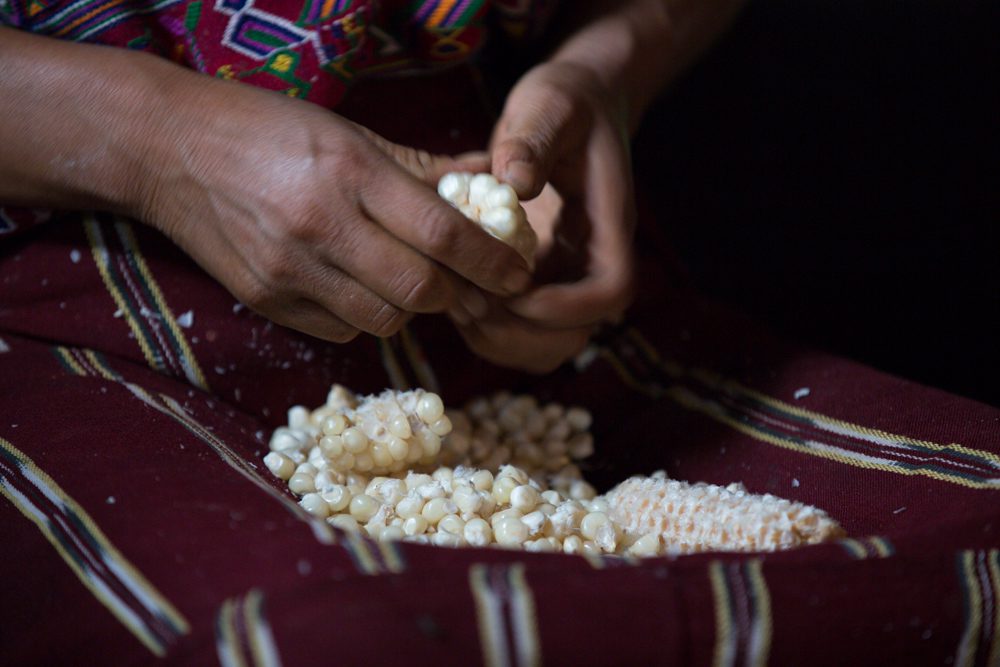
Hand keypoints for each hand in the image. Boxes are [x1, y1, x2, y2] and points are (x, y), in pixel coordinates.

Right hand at [139, 70, 530, 341]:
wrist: (169, 149)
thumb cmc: (269, 130)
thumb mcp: (349, 131)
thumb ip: (422, 165)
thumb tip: (488, 179)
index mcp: (348, 172)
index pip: (441, 232)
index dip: (490, 260)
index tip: (518, 272)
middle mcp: (320, 225)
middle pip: (419, 289)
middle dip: (457, 293)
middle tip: (467, 282)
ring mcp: (289, 270)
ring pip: (385, 320)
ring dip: (411, 308)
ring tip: (407, 279)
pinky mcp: (267, 301)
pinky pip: (342, 332)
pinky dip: (366, 318)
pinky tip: (358, 288)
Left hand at [451, 61, 635, 370]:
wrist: (576, 106)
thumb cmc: (567, 102)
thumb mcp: (550, 105)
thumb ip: (533, 139)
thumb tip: (513, 182)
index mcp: (608, 223)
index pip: (611, 290)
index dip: (565, 306)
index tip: (512, 289)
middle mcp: (591, 260)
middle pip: (577, 335)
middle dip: (520, 333)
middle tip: (468, 302)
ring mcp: (565, 276)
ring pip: (546, 344)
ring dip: (499, 338)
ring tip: (456, 302)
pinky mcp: (538, 279)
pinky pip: (519, 329)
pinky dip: (486, 328)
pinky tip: (454, 292)